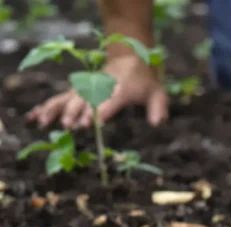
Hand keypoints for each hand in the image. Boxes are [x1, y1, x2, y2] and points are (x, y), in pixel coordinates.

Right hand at [27, 55, 168, 128]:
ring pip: (68, 99)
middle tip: (70, 126)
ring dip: (56, 111)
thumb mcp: (157, 94)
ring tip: (44, 123)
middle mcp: (99, 88)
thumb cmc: (145, 83)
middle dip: (76, 112)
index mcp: (121, 89)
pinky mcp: (76, 91)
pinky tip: (34, 118)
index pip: (110, 101)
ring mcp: (86, 89)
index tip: (92, 123)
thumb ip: (158, 108)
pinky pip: (59, 99)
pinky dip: (47, 107)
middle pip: (85, 100)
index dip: (101, 111)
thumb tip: (157, 123)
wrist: (129, 59)